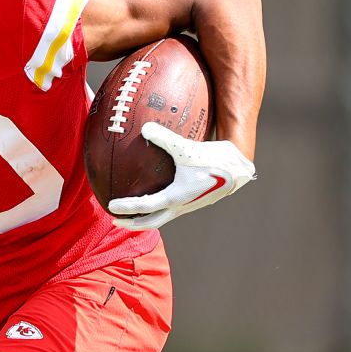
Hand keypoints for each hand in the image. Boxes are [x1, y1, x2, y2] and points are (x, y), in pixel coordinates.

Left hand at [109, 122, 255, 230]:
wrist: (239, 170)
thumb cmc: (214, 160)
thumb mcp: (187, 148)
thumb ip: (165, 138)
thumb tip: (143, 129)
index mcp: (177, 198)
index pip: (146, 206)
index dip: (128, 208)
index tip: (111, 207)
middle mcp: (181, 206)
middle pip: (152, 222)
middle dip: (132, 223)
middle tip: (114, 219)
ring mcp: (187, 205)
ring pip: (161, 216)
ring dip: (145, 216)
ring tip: (130, 211)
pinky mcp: (192, 199)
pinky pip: (169, 206)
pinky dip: (156, 205)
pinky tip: (152, 190)